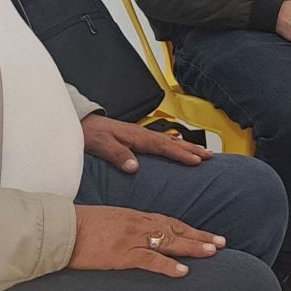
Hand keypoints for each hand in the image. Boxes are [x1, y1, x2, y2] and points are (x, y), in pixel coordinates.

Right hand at [71, 206, 223, 277]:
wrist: (64, 228)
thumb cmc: (83, 225)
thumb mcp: (111, 220)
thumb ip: (129, 225)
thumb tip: (142, 233)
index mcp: (136, 216)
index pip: (169, 222)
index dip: (190, 229)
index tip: (207, 235)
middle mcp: (139, 224)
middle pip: (176, 230)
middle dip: (200, 237)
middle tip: (221, 243)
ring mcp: (133, 238)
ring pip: (170, 242)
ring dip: (193, 247)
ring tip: (213, 252)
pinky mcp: (123, 254)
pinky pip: (150, 260)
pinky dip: (168, 266)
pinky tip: (183, 271)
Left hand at [82, 114, 213, 172]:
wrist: (80, 123)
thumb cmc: (89, 134)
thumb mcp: (101, 145)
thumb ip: (117, 155)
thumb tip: (135, 166)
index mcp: (136, 136)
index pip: (163, 146)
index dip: (181, 153)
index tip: (197, 160)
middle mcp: (141, 134)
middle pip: (171, 142)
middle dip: (192, 149)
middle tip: (210, 156)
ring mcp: (140, 134)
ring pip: (168, 140)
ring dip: (186, 146)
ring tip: (202, 152)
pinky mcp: (136, 136)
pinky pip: (161, 140)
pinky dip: (173, 143)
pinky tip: (177, 144)